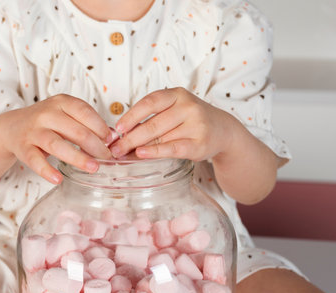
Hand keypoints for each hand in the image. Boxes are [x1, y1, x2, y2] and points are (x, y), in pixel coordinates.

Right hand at [0, 94, 112, 183]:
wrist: (12, 127)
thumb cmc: (47, 122)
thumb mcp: (67, 115)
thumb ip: (88, 124)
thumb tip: (113, 137)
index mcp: (61, 102)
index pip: (85, 112)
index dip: (101, 127)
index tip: (112, 141)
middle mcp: (47, 114)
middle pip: (76, 130)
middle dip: (96, 146)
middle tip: (108, 158)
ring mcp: (34, 131)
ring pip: (57, 144)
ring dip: (78, 157)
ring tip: (93, 168)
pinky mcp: (23, 147)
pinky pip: (35, 160)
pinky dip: (46, 170)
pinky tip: (58, 179)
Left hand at [110, 87, 236, 160]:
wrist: (222, 130)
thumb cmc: (191, 120)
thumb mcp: (173, 110)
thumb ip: (151, 118)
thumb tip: (121, 136)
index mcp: (177, 94)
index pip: (149, 103)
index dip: (130, 116)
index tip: (117, 129)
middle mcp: (187, 106)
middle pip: (152, 124)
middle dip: (129, 138)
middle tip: (114, 149)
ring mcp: (195, 124)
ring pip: (160, 137)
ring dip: (138, 147)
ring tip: (122, 155)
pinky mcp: (199, 143)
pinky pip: (172, 148)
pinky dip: (155, 152)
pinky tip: (141, 154)